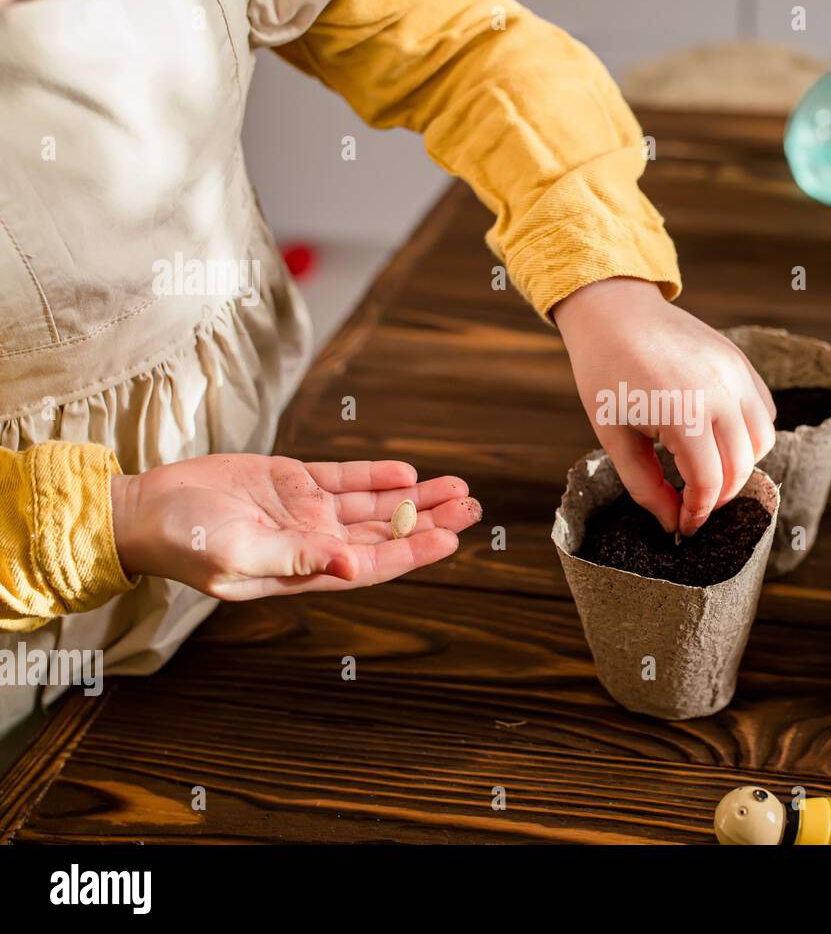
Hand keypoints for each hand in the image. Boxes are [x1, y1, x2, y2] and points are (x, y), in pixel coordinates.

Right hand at [110, 454, 480, 600]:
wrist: (145, 509)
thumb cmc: (185, 541)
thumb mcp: (240, 553)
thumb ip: (296, 560)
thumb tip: (352, 568)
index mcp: (306, 570)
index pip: (374, 565)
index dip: (414, 552)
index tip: (451, 539)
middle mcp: (314, 542)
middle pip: (385, 534)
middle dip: (429, 521)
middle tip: (472, 506)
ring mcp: (305, 511)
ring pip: (373, 506)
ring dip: (414, 497)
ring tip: (457, 487)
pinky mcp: (291, 482)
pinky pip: (345, 479)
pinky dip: (375, 475)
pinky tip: (406, 472)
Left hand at [554, 277, 775, 535]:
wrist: (614, 314)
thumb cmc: (606, 376)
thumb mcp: (615, 439)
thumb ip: (646, 487)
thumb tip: (673, 523)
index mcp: (684, 413)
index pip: (709, 483)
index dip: (698, 513)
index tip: (685, 527)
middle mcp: (720, 393)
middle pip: (741, 467)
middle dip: (718, 496)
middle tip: (694, 505)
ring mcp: (736, 375)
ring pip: (762, 441)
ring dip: (741, 466)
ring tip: (708, 472)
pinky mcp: (741, 363)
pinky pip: (764, 411)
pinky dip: (750, 434)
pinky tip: (719, 438)